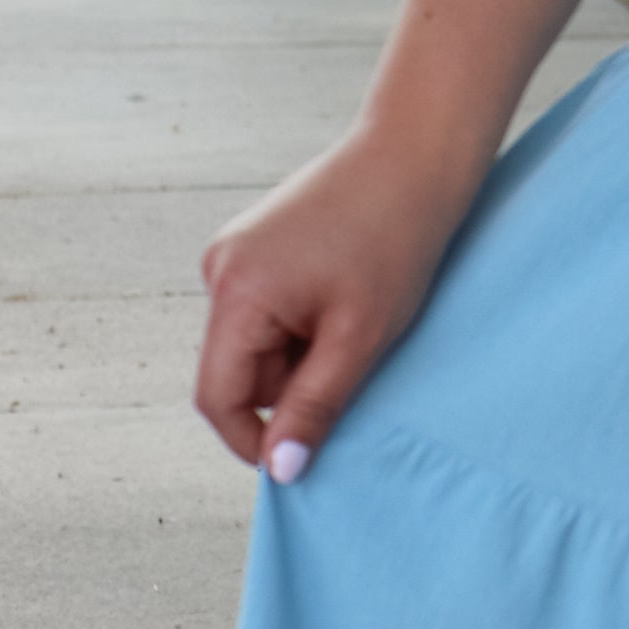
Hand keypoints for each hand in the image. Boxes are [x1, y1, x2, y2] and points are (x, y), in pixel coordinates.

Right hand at [194, 126, 481, 477]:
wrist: (411, 159)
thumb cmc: (394, 244)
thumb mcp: (358, 340)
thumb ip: (314, 406)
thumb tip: (280, 469)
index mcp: (235, 293)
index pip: (217, 398)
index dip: (253, 441)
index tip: (302, 460)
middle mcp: (219, 271)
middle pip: (239, 373)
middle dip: (291, 388)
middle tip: (354, 364)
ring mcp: (233, 256)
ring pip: (257, 348)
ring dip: (302, 358)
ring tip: (355, 322)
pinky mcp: (254, 249)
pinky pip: (267, 316)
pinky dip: (303, 329)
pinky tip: (344, 301)